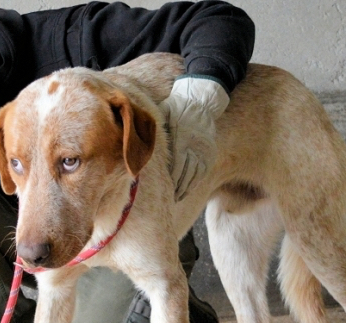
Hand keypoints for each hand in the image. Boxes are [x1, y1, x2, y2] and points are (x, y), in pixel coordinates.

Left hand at [160, 75, 229, 200]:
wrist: (201, 99)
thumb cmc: (176, 107)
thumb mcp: (162, 116)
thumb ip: (152, 133)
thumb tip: (135, 147)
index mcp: (181, 138)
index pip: (175, 166)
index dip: (167, 181)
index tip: (159, 191)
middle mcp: (194, 146)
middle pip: (184, 175)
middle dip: (174, 189)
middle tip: (164, 200)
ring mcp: (204, 151)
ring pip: (194, 177)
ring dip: (183, 189)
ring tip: (174, 198)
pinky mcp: (210, 153)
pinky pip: (201, 174)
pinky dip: (193, 184)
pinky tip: (184, 191)